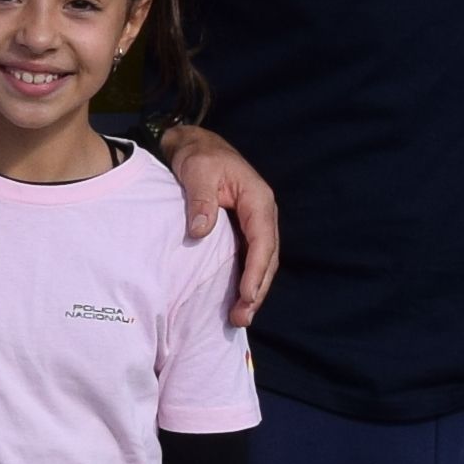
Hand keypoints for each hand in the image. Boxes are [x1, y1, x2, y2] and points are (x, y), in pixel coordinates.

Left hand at [158, 122, 278, 322]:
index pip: (262, 241)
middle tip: (242, 318)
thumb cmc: (198, 156)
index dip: (256, 271)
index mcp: (257, 199)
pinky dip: (245, 280)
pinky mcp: (243, 229)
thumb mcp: (197, 171)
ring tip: (240, 318)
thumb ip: (200, 199)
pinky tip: (236, 300)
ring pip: (261, 261)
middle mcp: (262, 213)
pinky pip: (249, 258)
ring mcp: (255, 222)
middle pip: (267, 257)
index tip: (246, 296)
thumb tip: (200, 231)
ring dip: (253, 290)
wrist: (196, 145)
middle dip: (257, 290)